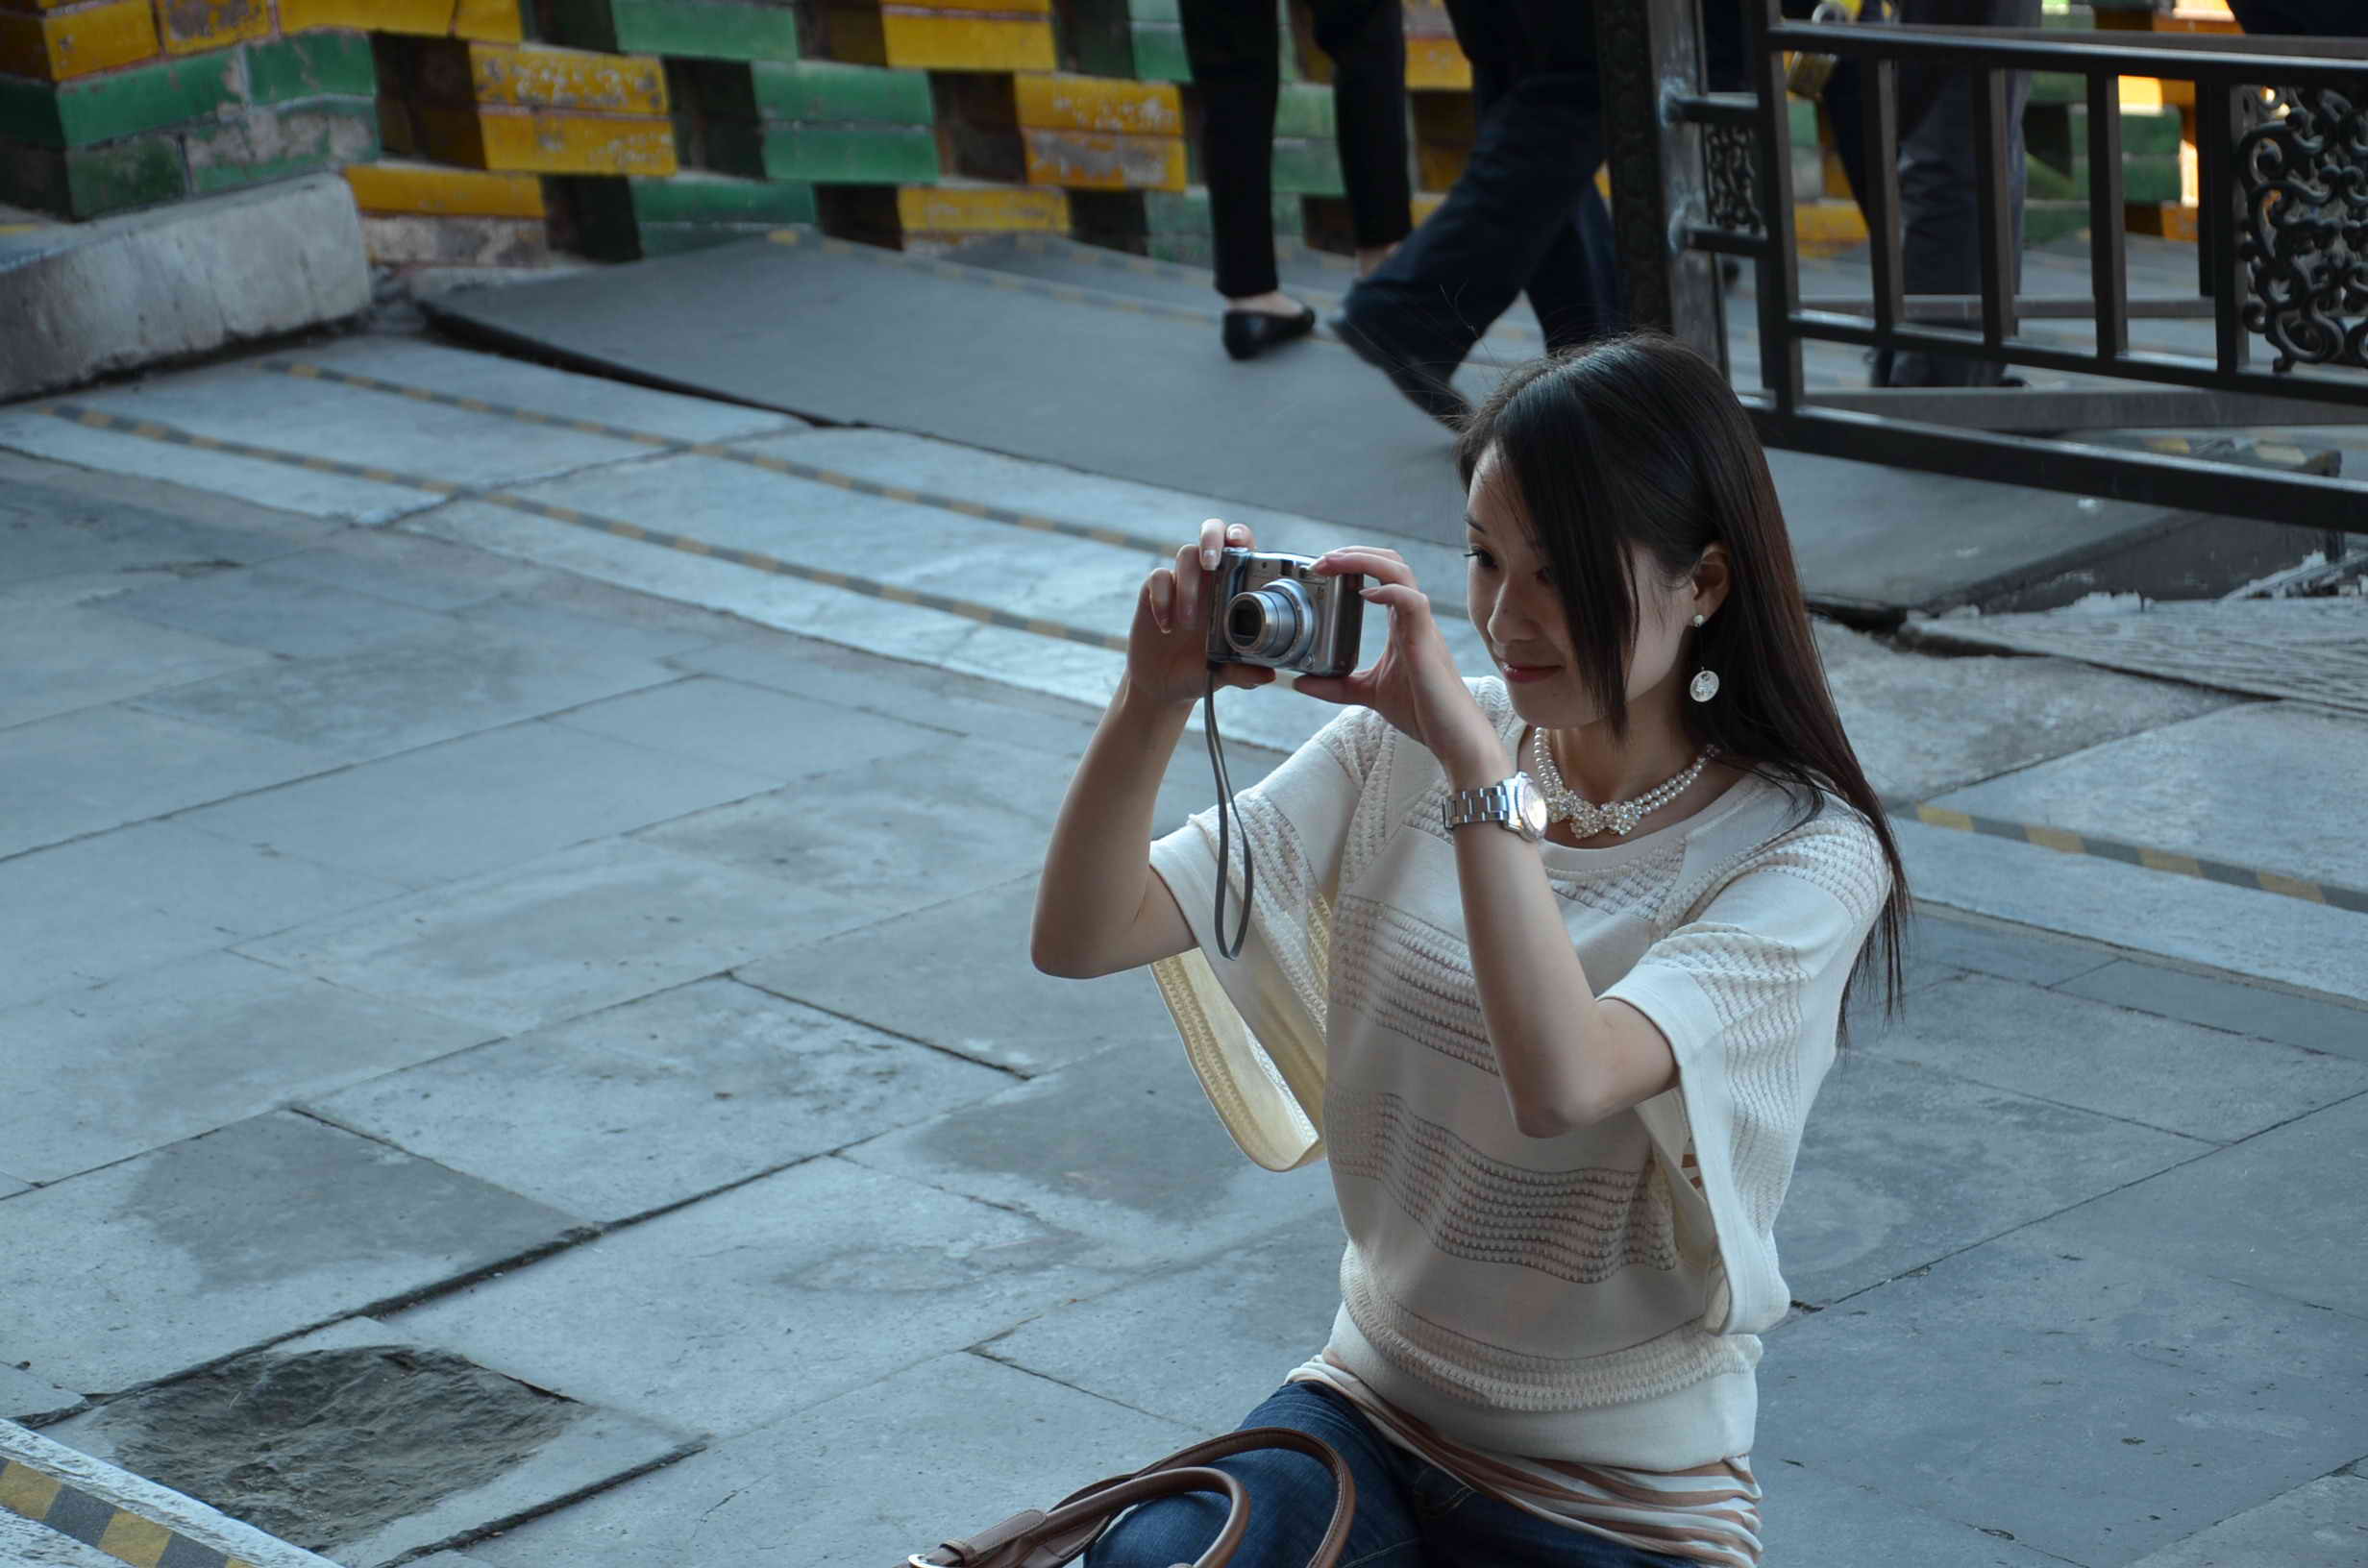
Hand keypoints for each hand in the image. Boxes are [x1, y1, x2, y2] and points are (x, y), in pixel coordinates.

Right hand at [1129, 519, 1279, 709]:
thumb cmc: (1203, 670)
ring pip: (1185, 555)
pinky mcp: (1154, 591)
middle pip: (1212, 532)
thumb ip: (1244, 672)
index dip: (1241, 537)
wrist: (1165, 684)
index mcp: (1233, 588)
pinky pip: (1158, 578)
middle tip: (1211, 564)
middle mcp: (1209, 578)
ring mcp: (1181, 581)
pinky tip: (1166, 626)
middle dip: (1212, 537)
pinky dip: (1162, 599)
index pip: (1241, 548)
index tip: (1240, 544)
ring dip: (1188, 586)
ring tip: (1189, 623)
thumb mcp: (1225, 673)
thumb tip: (1268, 676)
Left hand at [1294, 547, 1504, 778]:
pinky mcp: (1427, 641)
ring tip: (1335, 564)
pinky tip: (1365, 596)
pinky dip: (1389, 592)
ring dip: (1365, 561)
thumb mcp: (1368, 694)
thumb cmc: (1421, 711)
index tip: (1321, 567)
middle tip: (1322, 560)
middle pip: (1391, 561)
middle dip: (1355, 553)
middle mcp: (1412, 617)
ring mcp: (1422, 625)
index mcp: (1401, 623)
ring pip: (1401, 572)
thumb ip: (1337, 686)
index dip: (1353, 562)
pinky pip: (1412, 602)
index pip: (1381, 574)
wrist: (1452, 736)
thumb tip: (1300, 683)